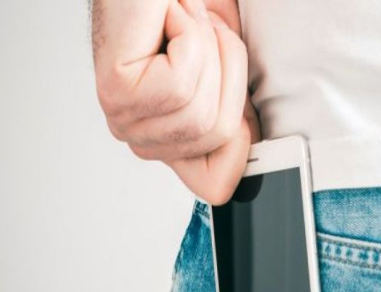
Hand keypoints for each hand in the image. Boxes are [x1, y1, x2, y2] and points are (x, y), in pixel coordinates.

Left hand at [93, 0, 260, 204]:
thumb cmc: (181, 13)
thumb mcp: (228, 72)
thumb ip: (240, 116)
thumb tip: (263, 152)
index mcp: (170, 140)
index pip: (214, 186)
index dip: (244, 148)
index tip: (243, 107)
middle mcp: (143, 136)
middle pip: (218, 134)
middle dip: (230, 74)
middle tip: (209, 37)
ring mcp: (126, 118)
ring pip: (200, 110)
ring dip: (209, 51)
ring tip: (189, 24)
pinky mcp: (117, 91)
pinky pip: (180, 80)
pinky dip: (189, 35)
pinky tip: (171, 19)